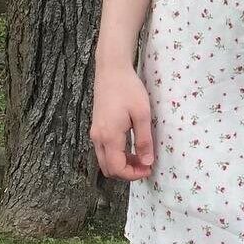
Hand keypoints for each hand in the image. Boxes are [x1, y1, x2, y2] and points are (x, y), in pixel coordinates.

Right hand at [90, 62, 155, 180]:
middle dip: (127, 172)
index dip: (133, 175)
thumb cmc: (128, 88)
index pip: (117, 168)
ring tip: (140, 157)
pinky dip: (116, 155)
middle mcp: (98, 138)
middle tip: (145, 165)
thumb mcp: (142, 114)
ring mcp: (95, 132)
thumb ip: (144, 140)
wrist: (111, 69)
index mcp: (109, 136)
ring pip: (105, 161)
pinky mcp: (97, 127)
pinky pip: (104, 150)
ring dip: (121, 164)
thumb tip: (147, 162)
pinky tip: (130, 147)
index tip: (148, 169)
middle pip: (108, 169)